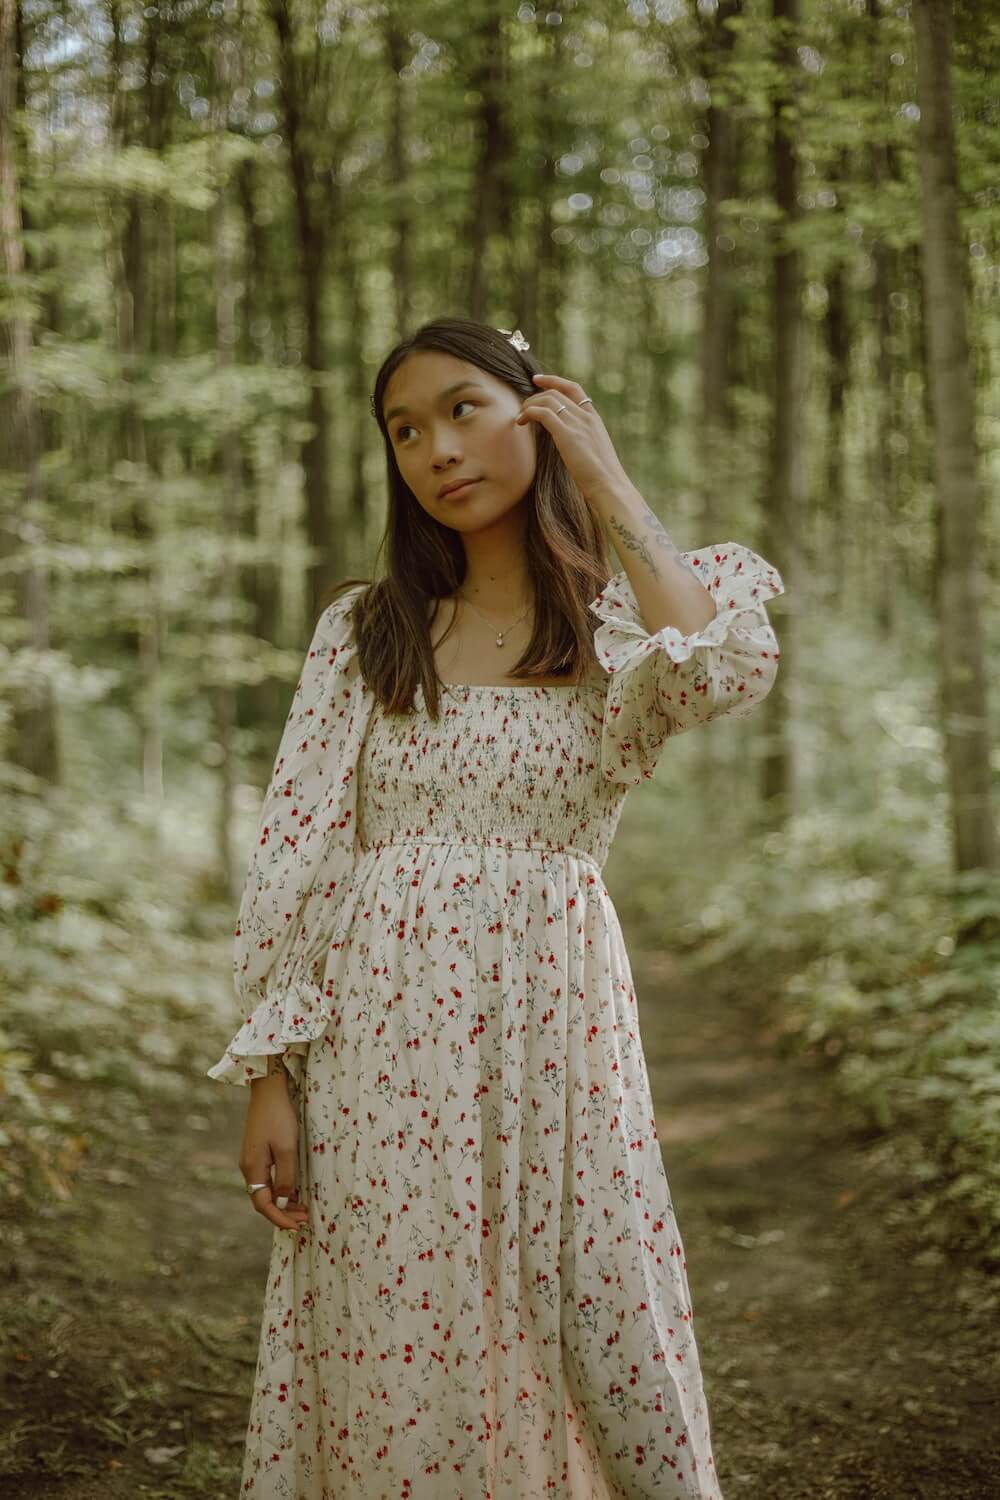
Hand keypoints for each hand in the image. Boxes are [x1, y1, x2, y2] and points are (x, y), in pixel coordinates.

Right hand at [239, 1077, 310, 1232]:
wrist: (269, 1090)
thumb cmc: (278, 1117)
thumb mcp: (287, 1149)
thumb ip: (286, 1177)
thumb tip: (284, 1202)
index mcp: (253, 1169)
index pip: (263, 1205)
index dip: (280, 1219)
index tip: (297, 1227)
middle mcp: (249, 1168)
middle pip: (263, 1200)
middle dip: (284, 1213)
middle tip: (305, 1219)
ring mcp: (252, 1160)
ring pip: (266, 1191)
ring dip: (284, 1202)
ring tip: (303, 1209)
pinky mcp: (258, 1152)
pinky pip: (268, 1179)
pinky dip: (281, 1189)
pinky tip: (295, 1190)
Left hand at [515, 371, 633, 508]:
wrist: (609, 486)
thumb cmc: (602, 478)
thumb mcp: (594, 454)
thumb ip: (583, 443)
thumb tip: (574, 449)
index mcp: (594, 419)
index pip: (573, 389)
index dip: (554, 381)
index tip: (538, 380)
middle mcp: (586, 416)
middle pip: (556, 392)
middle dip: (536, 395)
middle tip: (523, 406)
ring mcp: (577, 423)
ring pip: (548, 399)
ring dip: (529, 404)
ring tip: (520, 417)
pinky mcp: (566, 434)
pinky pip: (543, 413)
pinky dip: (529, 412)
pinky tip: (521, 421)